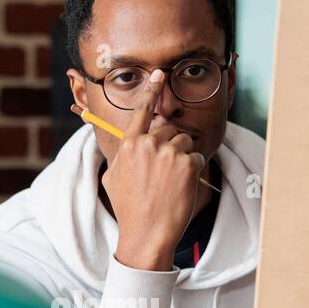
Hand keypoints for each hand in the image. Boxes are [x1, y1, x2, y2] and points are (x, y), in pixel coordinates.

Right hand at [101, 68, 205, 271]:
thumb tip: (126, 144)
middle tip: (163, 174)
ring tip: (171, 184)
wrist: (146, 234)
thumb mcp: (112, 178)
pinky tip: (181, 188)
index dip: (152, 91)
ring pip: (184, 143)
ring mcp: (169, 153)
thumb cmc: (129, 209)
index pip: (142, 111)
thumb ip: (121, 155)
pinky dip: (193, 172)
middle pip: (169, 131)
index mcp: (129, 145)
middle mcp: (148, 144)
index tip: (159, 73)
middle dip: (170, 147)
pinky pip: (196, 159)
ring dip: (182, 159)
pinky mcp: (188, 164)